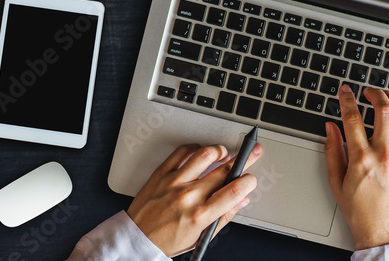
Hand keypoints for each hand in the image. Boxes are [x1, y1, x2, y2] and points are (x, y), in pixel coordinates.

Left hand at [127, 142, 261, 256]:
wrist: (137, 238)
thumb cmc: (167, 240)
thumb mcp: (200, 236)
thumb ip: (224, 217)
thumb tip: (241, 200)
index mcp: (199, 215)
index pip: (233, 191)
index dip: (248, 181)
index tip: (250, 179)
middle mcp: (188, 196)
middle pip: (224, 170)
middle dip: (244, 160)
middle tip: (252, 153)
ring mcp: (173, 183)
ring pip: (205, 155)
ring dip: (220, 151)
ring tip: (223, 153)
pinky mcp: (161, 174)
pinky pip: (182, 152)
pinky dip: (195, 148)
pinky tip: (200, 153)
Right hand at [324, 86, 388, 249]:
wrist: (382, 231)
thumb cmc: (359, 210)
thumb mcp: (336, 182)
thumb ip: (332, 151)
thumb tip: (330, 127)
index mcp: (361, 159)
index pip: (352, 118)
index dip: (347, 99)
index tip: (345, 91)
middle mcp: (383, 155)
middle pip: (383, 111)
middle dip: (375, 94)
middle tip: (369, 90)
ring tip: (388, 96)